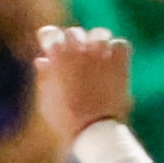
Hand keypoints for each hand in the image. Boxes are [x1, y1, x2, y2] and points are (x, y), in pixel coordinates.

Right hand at [31, 25, 133, 144]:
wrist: (92, 129)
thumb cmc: (63, 118)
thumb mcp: (46, 99)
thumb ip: (44, 76)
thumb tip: (42, 60)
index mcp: (57, 58)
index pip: (50, 33)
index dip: (48, 37)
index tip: (49, 45)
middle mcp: (79, 52)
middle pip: (74, 32)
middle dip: (71, 41)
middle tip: (73, 53)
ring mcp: (100, 56)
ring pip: (99, 34)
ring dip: (95, 42)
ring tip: (95, 53)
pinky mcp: (119, 64)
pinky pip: (120, 44)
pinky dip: (116, 50)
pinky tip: (111, 60)